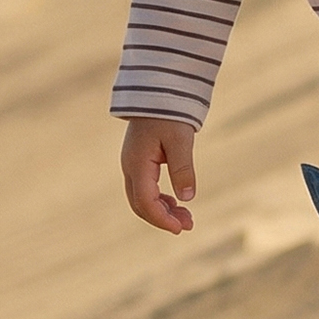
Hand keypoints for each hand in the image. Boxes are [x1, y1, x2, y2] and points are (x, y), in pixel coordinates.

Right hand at [120, 117, 197, 233]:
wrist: (157, 89)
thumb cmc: (169, 112)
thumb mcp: (180, 140)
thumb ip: (183, 169)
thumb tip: (187, 198)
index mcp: (137, 164)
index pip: (145, 201)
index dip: (162, 218)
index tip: (181, 228)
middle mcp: (130, 167)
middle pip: (141, 204)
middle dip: (163, 218)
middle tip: (188, 225)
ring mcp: (133, 164)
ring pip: (142, 198)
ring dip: (162, 210)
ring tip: (187, 218)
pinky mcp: (139, 161)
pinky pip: (145, 188)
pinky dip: (160, 199)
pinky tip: (177, 202)